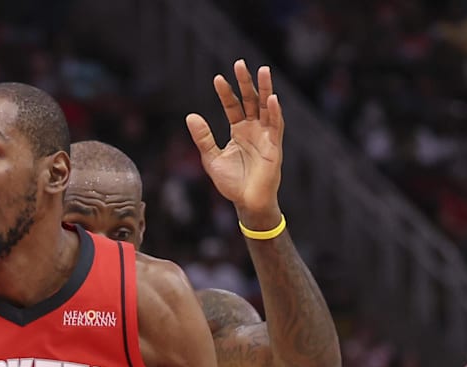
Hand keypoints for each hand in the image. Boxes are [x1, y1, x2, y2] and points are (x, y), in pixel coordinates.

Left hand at [185, 59, 283, 228]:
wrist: (246, 202)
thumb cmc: (231, 183)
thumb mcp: (211, 158)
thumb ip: (203, 137)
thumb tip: (190, 115)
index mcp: (239, 131)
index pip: (233, 106)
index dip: (226, 92)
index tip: (217, 78)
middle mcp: (254, 130)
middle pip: (251, 101)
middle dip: (246, 83)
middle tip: (239, 63)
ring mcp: (266, 136)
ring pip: (267, 108)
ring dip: (265, 89)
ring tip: (263, 70)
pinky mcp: (274, 147)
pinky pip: (276, 126)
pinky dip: (275, 112)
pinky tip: (272, 98)